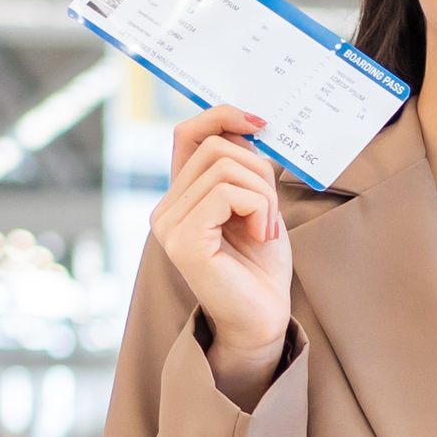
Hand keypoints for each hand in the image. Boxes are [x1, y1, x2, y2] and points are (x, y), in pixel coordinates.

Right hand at [152, 105, 292, 406]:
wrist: (262, 320)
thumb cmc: (260, 267)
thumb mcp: (255, 204)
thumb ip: (243, 168)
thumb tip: (248, 124)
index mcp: (180, 197)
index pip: (188, 133)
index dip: (221, 115)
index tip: (260, 122)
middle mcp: (166, 209)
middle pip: (215, 146)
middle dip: (258, 170)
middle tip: (271, 212)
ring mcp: (170, 225)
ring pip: (225, 168)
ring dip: (264, 195)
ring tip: (267, 229)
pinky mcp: (184, 240)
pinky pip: (228, 193)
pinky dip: (259, 208)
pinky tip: (263, 236)